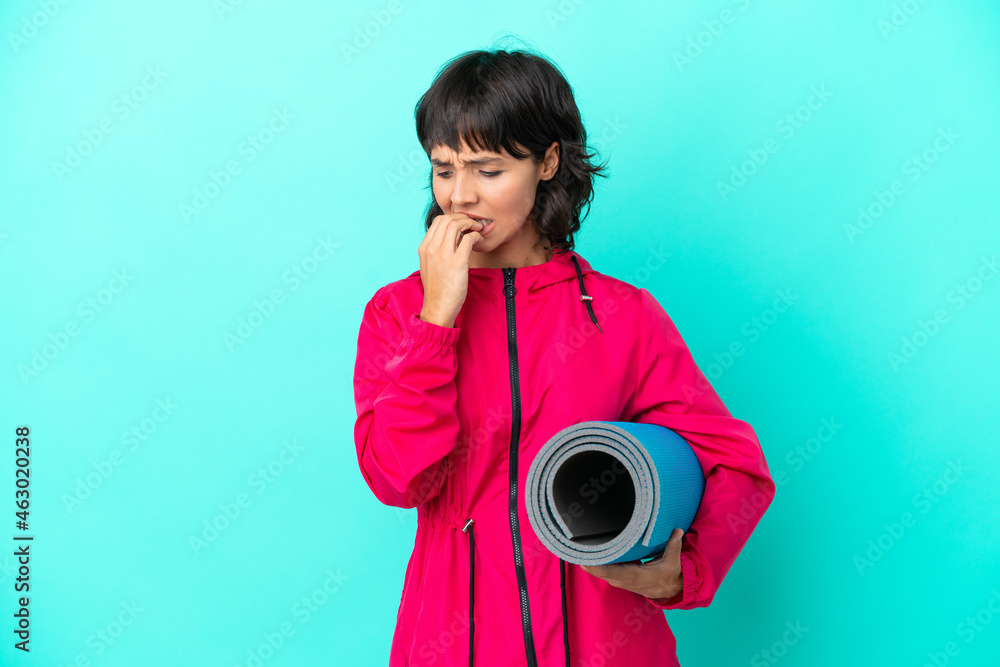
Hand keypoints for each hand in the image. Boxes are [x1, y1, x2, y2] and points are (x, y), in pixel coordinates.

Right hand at [417, 213, 484, 327]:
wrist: (438, 307)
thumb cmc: (437, 288)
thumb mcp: (430, 265)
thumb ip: (436, 249)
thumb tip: (452, 236)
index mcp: (424, 248)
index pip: (438, 221)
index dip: (454, 217)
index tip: (463, 223)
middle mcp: (432, 249)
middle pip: (448, 219)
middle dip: (464, 217)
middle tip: (473, 224)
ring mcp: (444, 255)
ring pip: (457, 225)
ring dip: (471, 224)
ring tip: (477, 230)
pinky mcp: (457, 263)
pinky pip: (468, 239)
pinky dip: (476, 236)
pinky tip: (478, 241)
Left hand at [579, 528, 684, 600]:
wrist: (668, 590)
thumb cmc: (669, 574)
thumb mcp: (673, 561)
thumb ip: (674, 546)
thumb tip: (678, 530)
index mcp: (633, 576)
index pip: (609, 571)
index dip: (594, 565)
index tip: (582, 556)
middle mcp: (622, 579)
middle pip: (597, 570)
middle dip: (585, 559)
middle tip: (573, 543)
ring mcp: (618, 579)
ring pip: (597, 570)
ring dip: (586, 560)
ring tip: (575, 544)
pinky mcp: (617, 576)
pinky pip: (601, 569)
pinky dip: (592, 562)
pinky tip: (585, 550)